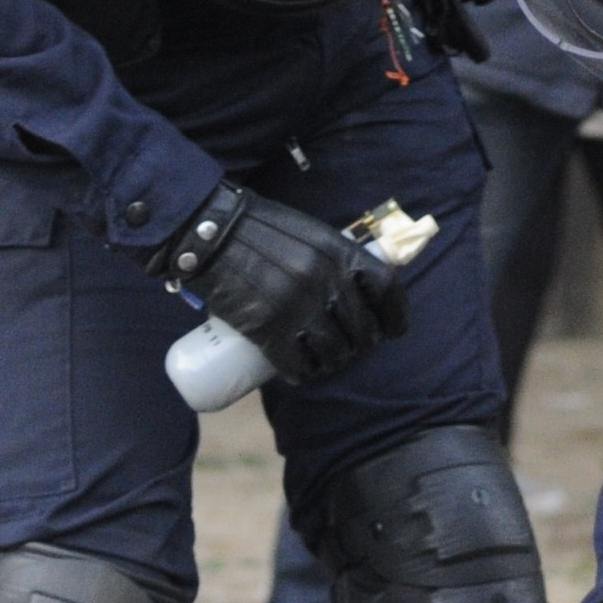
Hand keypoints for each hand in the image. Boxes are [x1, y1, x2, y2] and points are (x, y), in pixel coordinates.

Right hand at [149, 184, 408, 385]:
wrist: (206, 231)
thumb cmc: (257, 230)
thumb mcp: (308, 232)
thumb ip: (332, 256)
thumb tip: (354, 290)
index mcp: (338, 250)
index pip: (386, 288)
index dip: (395, 315)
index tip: (393, 330)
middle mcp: (324, 278)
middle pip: (363, 329)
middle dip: (360, 345)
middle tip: (345, 348)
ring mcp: (298, 305)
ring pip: (334, 353)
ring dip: (331, 363)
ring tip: (320, 360)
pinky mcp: (269, 327)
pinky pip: (299, 365)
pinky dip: (301, 373)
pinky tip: (297, 370)